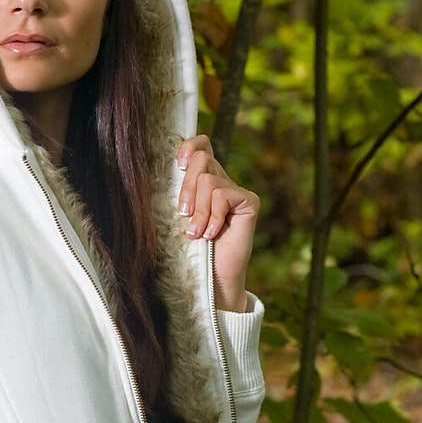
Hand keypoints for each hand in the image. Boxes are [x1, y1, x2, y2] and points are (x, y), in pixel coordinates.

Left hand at [176, 135, 259, 311]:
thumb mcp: (180, 216)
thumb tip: (173, 167)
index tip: (177, 166)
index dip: (188, 146)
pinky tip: (212, 234)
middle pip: (201, 158)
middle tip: (183, 214)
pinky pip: (222, 196)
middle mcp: (222, 181)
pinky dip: (212, 217)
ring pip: (208, 180)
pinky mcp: (249, 202)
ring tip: (197, 233)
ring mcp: (236, 191)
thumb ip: (180, 192)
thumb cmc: (192, 249)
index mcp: (203, 180)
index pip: (200, 145)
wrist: (211, 277)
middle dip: (186, 188)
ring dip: (198, 210)